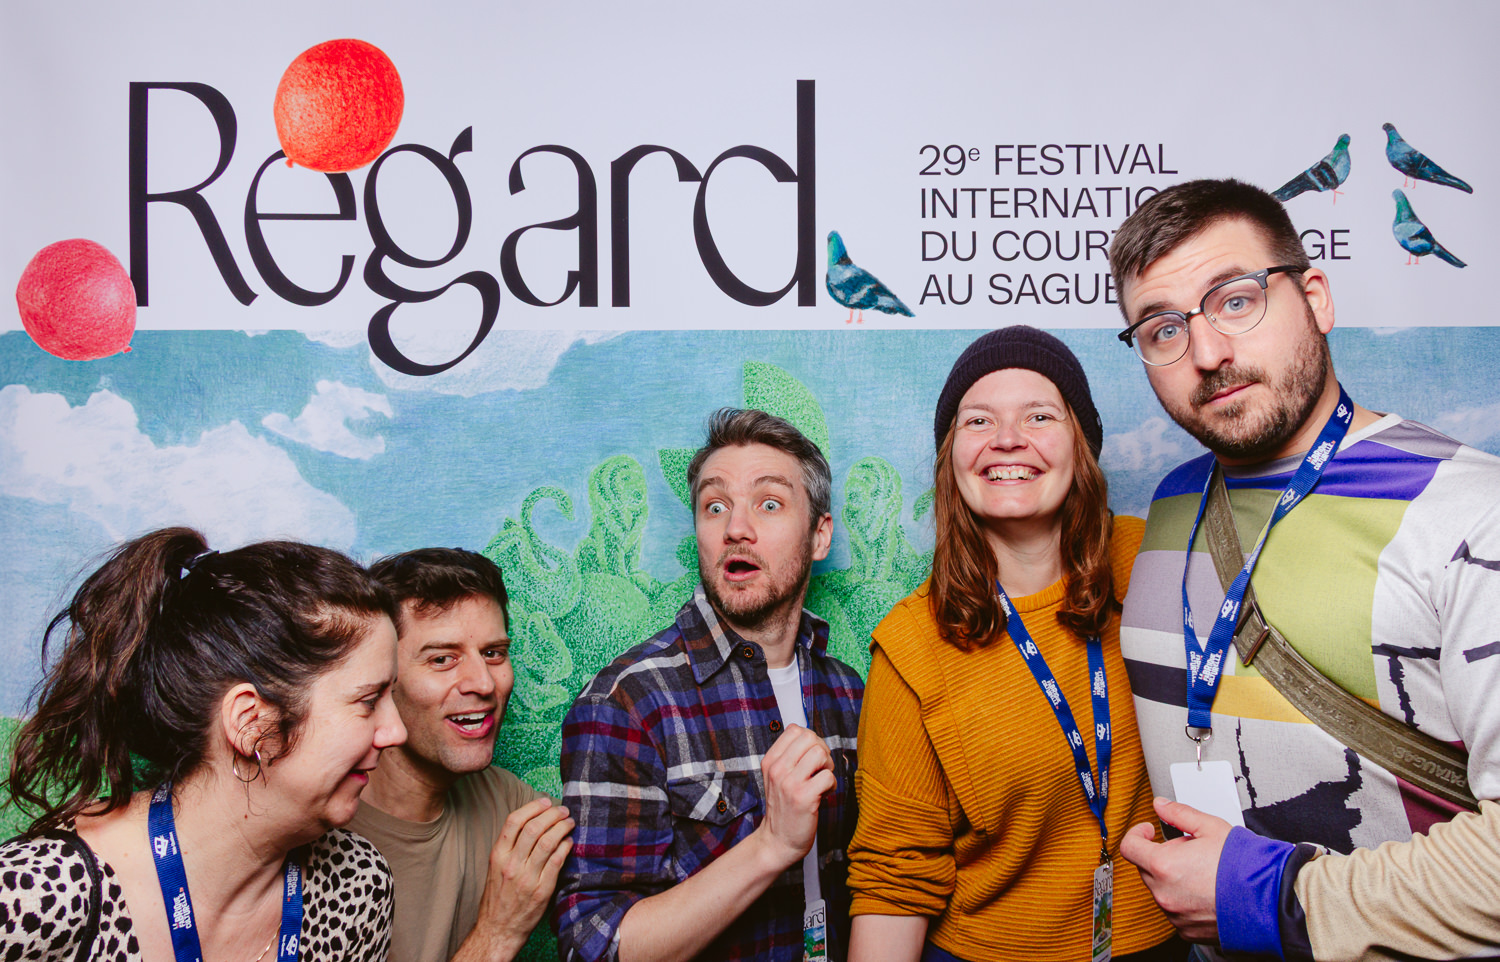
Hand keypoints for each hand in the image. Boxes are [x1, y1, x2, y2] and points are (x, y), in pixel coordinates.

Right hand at [473, 797, 575, 956]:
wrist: (498, 929)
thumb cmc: (498, 897)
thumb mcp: (495, 867)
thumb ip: (509, 847)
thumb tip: (532, 822)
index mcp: (498, 855)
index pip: (514, 821)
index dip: (532, 807)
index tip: (545, 801)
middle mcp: (511, 864)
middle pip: (533, 828)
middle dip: (551, 814)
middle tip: (563, 810)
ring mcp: (527, 878)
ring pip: (547, 842)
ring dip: (562, 827)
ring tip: (569, 822)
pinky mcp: (541, 890)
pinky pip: (556, 862)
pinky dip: (565, 847)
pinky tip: (569, 842)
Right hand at [754, 725, 835, 870]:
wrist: (777, 841)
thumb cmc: (784, 807)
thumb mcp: (778, 777)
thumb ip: (790, 756)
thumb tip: (811, 736)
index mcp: (770, 761)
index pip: (795, 730)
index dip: (811, 740)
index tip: (811, 757)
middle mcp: (777, 769)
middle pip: (810, 738)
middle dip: (822, 751)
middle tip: (819, 769)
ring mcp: (790, 783)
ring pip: (821, 754)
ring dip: (828, 767)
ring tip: (821, 781)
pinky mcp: (804, 798)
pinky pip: (828, 777)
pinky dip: (831, 786)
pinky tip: (823, 795)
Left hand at [1119, 797, 1232, 942]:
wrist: (1270, 901)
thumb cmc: (1243, 866)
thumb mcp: (1210, 827)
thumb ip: (1179, 814)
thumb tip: (1161, 805)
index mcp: (1163, 866)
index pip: (1129, 847)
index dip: (1138, 834)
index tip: (1149, 831)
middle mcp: (1164, 893)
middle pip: (1146, 868)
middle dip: (1162, 856)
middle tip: (1190, 850)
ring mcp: (1175, 914)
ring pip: (1161, 890)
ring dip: (1172, 878)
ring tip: (1203, 872)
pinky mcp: (1186, 930)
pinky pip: (1175, 910)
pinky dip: (1184, 900)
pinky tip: (1206, 892)